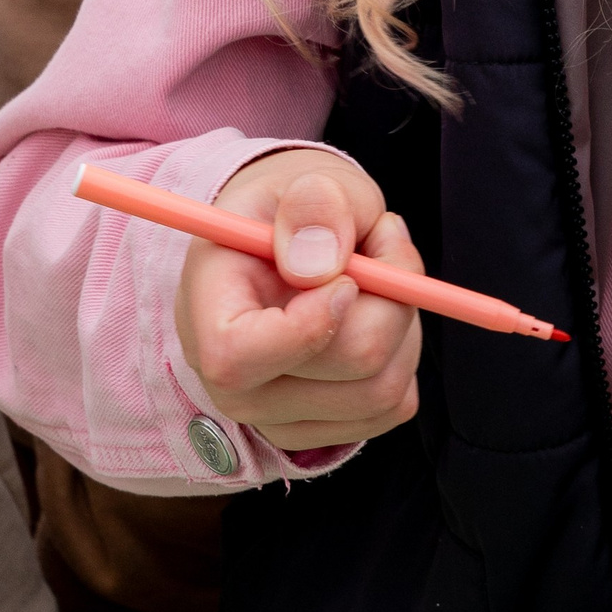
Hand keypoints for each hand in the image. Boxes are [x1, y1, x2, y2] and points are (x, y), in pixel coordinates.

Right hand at [172, 148, 423, 453]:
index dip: (310, 323)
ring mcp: (275, 416)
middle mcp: (232, 383)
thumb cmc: (293, 213)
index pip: (238, 356)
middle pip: (349, 365)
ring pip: (383, 389)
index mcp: (206, 313)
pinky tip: (375, 314)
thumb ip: (316, 205)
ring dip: (404, 322)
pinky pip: (395, 405)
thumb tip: (320, 265)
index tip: (347, 278)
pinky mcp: (322, 431)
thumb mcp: (305, 180)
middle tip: (385, 242)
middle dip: (391, 295)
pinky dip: (404, 354)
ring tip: (379, 275)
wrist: (288, 242)